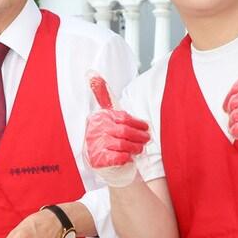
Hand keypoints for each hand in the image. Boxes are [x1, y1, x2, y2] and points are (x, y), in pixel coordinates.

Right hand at [83, 73, 150, 187]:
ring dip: (135, 147)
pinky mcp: (99, 160)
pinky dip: (126, 158)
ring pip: (123, 145)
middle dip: (139, 136)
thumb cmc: (111, 138)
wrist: (107, 165)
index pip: (122, 118)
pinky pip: (119, 157)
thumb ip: (103, 96)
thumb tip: (91, 72)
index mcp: (98, 118)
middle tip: (146, 139)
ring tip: (138, 149)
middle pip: (124, 131)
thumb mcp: (109, 117)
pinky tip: (127, 158)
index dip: (137, 123)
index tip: (146, 127)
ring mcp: (95, 146)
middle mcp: (94, 131)